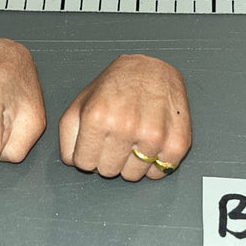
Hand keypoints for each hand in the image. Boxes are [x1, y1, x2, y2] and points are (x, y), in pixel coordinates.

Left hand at [59, 54, 191, 180]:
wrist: (152, 70)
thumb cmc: (114, 88)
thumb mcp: (80, 104)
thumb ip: (68, 136)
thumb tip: (73, 162)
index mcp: (98, 116)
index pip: (84, 164)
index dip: (88, 155)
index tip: (97, 142)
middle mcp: (126, 126)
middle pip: (108, 172)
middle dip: (108, 159)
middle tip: (115, 139)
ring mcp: (154, 135)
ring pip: (132, 176)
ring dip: (130, 163)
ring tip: (133, 140)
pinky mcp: (177, 142)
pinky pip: (158, 174)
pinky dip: (153, 165)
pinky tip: (150, 145)